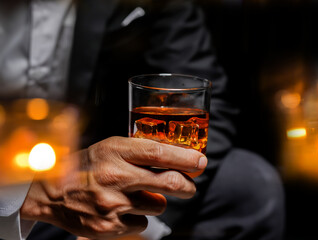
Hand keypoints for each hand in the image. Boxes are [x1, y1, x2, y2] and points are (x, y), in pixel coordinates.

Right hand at [20, 136, 206, 238]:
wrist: (51, 192)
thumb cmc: (87, 166)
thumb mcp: (110, 148)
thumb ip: (139, 151)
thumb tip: (176, 158)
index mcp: (116, 151)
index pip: (159, 152)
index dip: (185, 158)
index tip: (201, 161)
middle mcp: (116, 176)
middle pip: (169, 182)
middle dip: (187, 185)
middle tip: (190, 186)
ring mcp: (113, 204)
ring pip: (158, 205)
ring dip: (155, 200)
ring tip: (137, 195)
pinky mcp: (109, 226)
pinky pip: (141, 223)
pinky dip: (138, 217)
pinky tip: (122, 210)